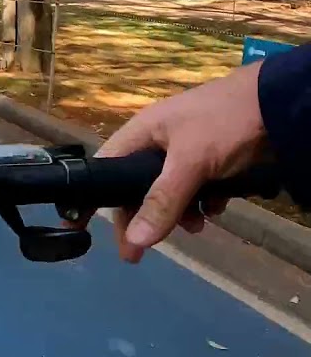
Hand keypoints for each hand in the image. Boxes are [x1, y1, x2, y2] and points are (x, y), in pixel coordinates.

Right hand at [95, 61, 267, 262]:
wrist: (279, 103)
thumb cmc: (223, 124)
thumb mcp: (190, 163)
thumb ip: (162, 202)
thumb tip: (134, 242)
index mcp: (141, 134)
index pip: (104, 171)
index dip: (91, 199)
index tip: (78, 228)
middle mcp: (157, 143)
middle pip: (136, 188)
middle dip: (140, 218)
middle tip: (137, 253)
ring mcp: (184, 152)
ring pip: (168, 192)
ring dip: (178, 213)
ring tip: (196, 226)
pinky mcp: (210, 160)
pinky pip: (195, 189)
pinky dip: (202, 203)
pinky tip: (215, 209)